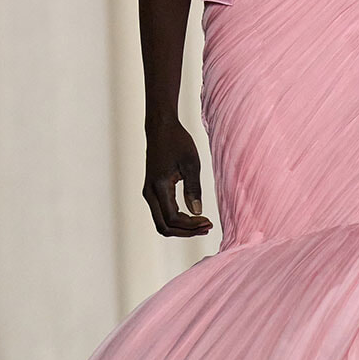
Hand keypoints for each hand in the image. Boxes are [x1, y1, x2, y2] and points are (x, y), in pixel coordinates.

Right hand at [143, 119, 213, 238]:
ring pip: (161, 222)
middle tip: (207, 227)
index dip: (191, 225)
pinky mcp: (152, 190)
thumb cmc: (177, 141)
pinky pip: (162, 213)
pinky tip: (192, 216)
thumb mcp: (191, 163)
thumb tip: (197, 212)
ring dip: (181, 228)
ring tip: (202, 225)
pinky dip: (176, 220)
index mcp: (159, 186)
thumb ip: (194, 189)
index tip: (209, 221)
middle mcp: (150, 193)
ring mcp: (149, 192)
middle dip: (186, 232)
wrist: (160, 127)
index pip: (173, 218)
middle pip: (164, 227)